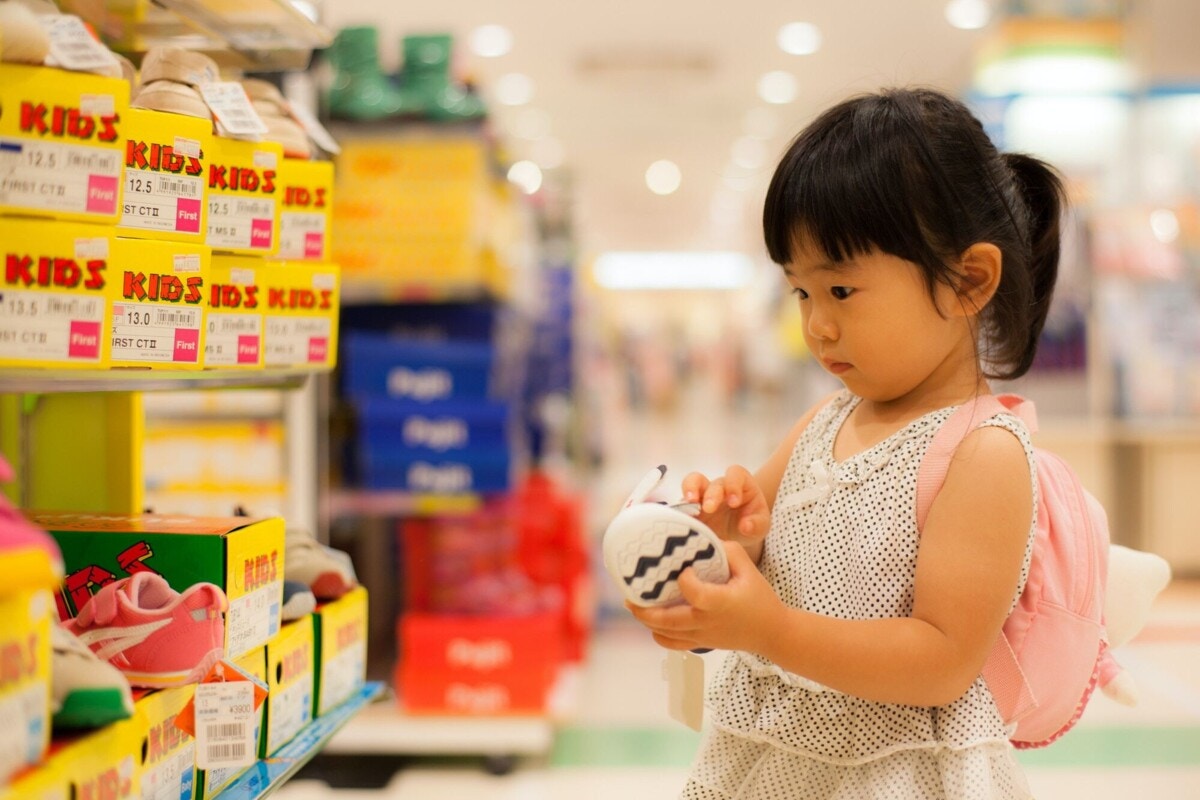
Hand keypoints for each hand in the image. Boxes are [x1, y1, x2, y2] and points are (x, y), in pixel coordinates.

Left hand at [627, 541, 783, 653]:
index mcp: (720, 603)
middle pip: (667, 621)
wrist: (771, 633)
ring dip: (647, 620)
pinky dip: (658, 633)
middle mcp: (706, 622)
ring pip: (664, 634)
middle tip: (629, 595)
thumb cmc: (760, 599)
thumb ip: (728, 551)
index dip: (684, 580)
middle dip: (644, 609)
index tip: (684, 569)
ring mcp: (701, 636)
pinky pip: (671, 644)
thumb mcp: (749, 570)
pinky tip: (653, 620)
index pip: (694, 593)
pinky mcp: (699, 644)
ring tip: (635, 604)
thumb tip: (703, 539)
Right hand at [681, 465, 770, 549]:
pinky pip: (681, 502)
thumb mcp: (760, 526)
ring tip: (688, 502)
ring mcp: (703, 495)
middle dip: (711, 494)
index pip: (735, 474)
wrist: (737, 537)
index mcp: (741, 485)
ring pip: (692, 482)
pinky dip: (680, 508)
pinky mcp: (690, 508)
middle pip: (714, 482)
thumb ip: (756, 524)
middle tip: (709, 508)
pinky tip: (680, 517)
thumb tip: (745, 525)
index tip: (733, 502)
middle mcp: (721, 487)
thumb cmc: (750, 524)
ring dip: (690, 489)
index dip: (733, 484)